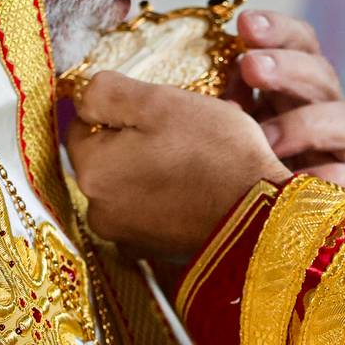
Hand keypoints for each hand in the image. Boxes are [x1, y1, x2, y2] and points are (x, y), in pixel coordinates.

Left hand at [66, 72, 288, 258]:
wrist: (261, 217)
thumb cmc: (216, 154)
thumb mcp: (160, 102)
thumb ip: (106, 92)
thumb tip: (82, 98)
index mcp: (91, 171)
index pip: (83, 125)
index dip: (120, 111)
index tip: (158, 114)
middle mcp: (98, 212)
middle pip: (107, 158)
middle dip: (136, 143)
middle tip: (181, 136)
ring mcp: (127, 238)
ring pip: (130, 185)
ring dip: (153, 170)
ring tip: (195, 163)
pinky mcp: (155, 252)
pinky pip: (151, 212)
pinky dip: (168, 199)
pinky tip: (197, 192)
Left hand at [233, 9, 344, 200]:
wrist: (250, 231)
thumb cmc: (227, 171)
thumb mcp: (221, 128)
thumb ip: (224, 99)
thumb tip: (221, 70)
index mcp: (292, 87)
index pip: (300, 42)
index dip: (279, 29)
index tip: (246, 26)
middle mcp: (324, 110)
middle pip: (323, 74)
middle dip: (288, 67)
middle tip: (251, 68)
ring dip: (307, 123)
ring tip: (265, 141)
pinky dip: (336, 178)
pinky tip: (298, 182)